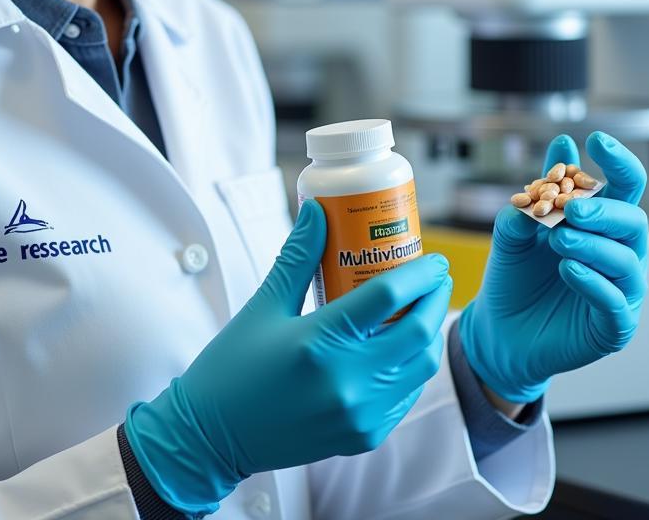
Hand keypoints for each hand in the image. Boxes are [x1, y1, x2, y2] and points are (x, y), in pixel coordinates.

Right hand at [124, 199, 452, 514]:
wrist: (213, 437)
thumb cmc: (233, 367)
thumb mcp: (264, 305)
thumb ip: (298, 256)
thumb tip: (317, 211)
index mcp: (320, 341)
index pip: (387, 296)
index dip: (419, 272)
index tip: (432, 257)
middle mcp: (347, 380)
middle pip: (417, 331)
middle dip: (436, 298)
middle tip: (436, 276)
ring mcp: (359, 414)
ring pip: (420, 366)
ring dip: (430, 332)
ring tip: (425, 306)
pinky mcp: (363, 437)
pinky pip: (406, 395)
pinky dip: (414, 366)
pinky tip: (404, 346)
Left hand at [459, 131, 647, 403]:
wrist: (499, 328)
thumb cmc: (515, 276)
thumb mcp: (515, 228)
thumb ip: (537, 191)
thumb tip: (562, 146)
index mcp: (601, 224)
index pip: (625, 187)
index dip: (618, 163)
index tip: (598, 141)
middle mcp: (620, 253)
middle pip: (633, 222)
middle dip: (605, 211)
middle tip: (572, 207)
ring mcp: (621, 291)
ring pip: (626, 261)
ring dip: (593, 245)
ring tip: (558, 239)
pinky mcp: (614, 326)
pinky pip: (614, 302)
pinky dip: (593, 282)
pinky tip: (568, 269)